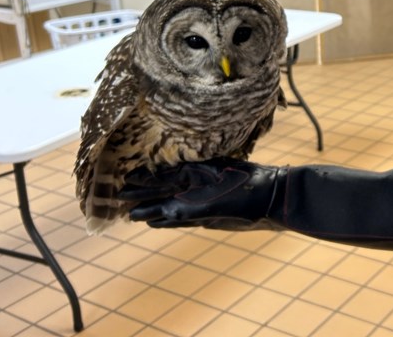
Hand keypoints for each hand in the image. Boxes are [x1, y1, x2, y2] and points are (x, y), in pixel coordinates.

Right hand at [118, 157, 285, 229]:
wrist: (275, 199)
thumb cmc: (249, 192)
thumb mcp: (215, 201)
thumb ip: (185, 210)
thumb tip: (155, 214)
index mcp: (197, 171)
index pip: (162, 175)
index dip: (143, 178)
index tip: (123, 179)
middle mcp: (196, 184)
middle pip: (162, 188)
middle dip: (141, 193)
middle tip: (117, 197)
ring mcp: (201, 199)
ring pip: (169, 203)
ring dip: (150, 207)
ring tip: (129, 212)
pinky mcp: (208, 213)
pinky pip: (180, 216)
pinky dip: (166, 219)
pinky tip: (153, 222)